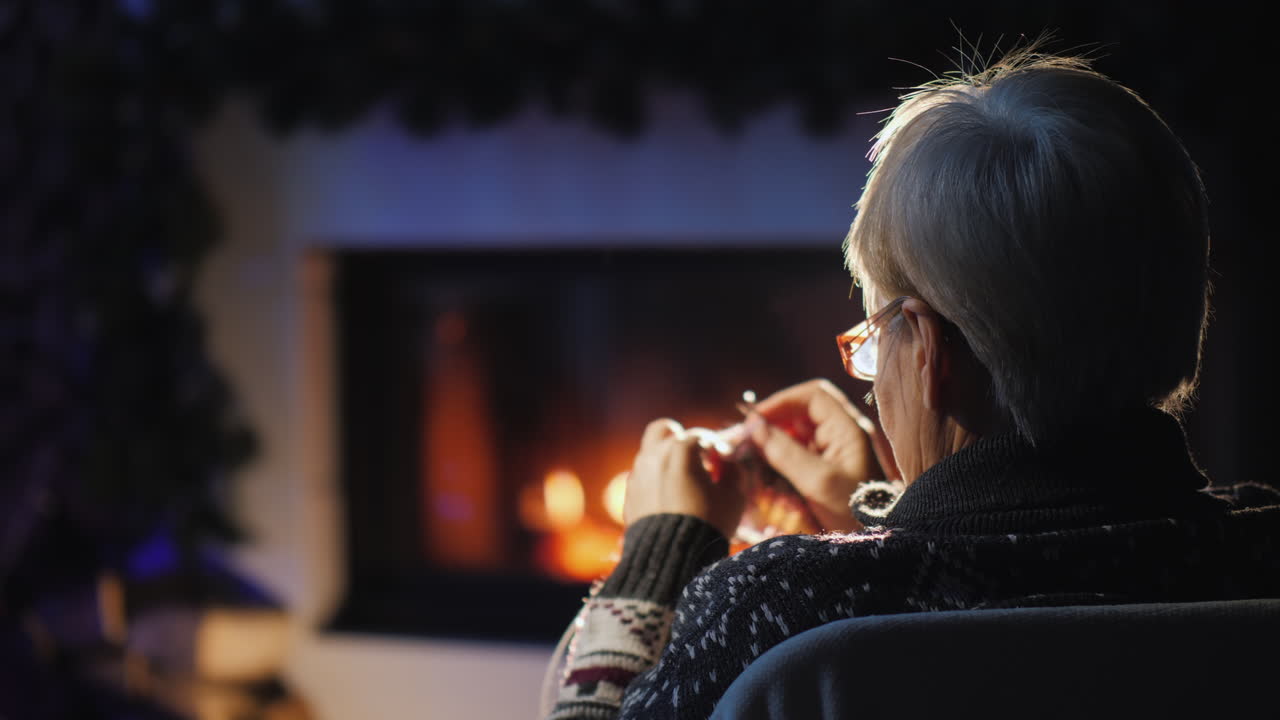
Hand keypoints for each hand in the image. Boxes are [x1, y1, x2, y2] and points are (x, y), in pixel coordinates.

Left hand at [623, 419, 745, 538]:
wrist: (672, 557)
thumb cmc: (708, 523)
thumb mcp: (734, 495)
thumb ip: (734, 470)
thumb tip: (729, 462)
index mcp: (680, 449)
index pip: (703, 437)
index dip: (718, 448)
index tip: (726, 464)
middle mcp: (654, 455)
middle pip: (666, 430)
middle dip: (683, 439)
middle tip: (697, 458)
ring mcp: (638, 473)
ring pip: (650, 452)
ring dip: (667, 458)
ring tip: (685, 480)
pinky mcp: (629, 494)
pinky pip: (643, 476)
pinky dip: (656, 478)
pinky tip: (671, 497)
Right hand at [749, 379, 898, 531]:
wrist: (880, 540)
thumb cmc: (855, 512)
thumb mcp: (818, 482)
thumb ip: (785, 452)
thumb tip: (754, 425)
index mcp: (847, 428)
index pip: (812, 395)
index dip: (781, 401)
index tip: (755, 419)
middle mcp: (843, 435)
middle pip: (802, 413)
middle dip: (773, 423)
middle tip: (747, 441)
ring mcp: (836, 453)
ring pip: (798, 434)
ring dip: (774, 443)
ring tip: (753, 459)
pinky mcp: (829, 471)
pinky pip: (800, 455)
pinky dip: (781, 460)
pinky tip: (767, 475)